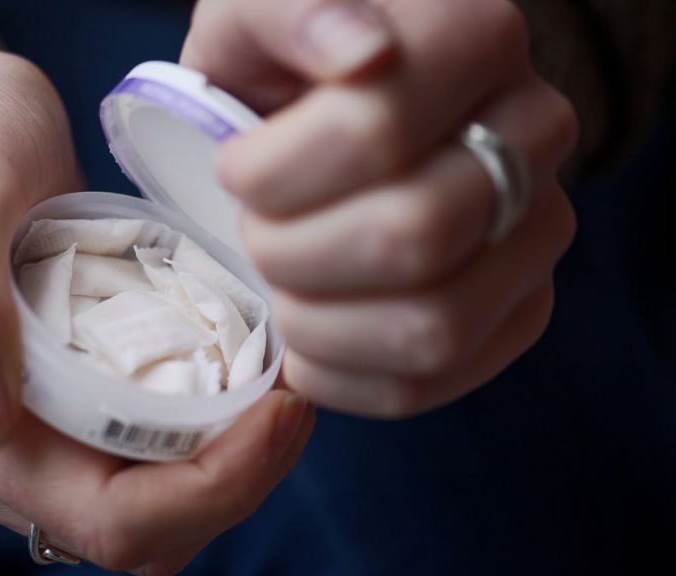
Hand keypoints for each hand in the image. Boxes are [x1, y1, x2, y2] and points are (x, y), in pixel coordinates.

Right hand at [0, 1, 313, 572]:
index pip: (110, 521)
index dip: (213, 488)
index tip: (280, 406)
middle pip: (140, 532)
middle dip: (234, 481)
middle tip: (291, 394)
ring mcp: (20, 441)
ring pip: (150, 509)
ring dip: (226, 464)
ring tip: (272, 382)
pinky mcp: (53, 413)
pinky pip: (143, 460)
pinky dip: (202, 436)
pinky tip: (234, 372)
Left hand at [182, 0, 576, 417]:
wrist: (323, 126)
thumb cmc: (281, 71)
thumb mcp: (257, 15)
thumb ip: (292, 10)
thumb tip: (361, 51)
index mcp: (476, 38)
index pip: (381, 129)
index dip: (279, 171)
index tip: (237, 165)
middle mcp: (534, 132)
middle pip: (414, 232)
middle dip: (291, 249)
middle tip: (252, 228)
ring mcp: (537, 232)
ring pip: (433, 324)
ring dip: (313, 320)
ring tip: (277, 282)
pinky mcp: (519, 313)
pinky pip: (430, 384)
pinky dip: (338, 376)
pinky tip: (302, 333)